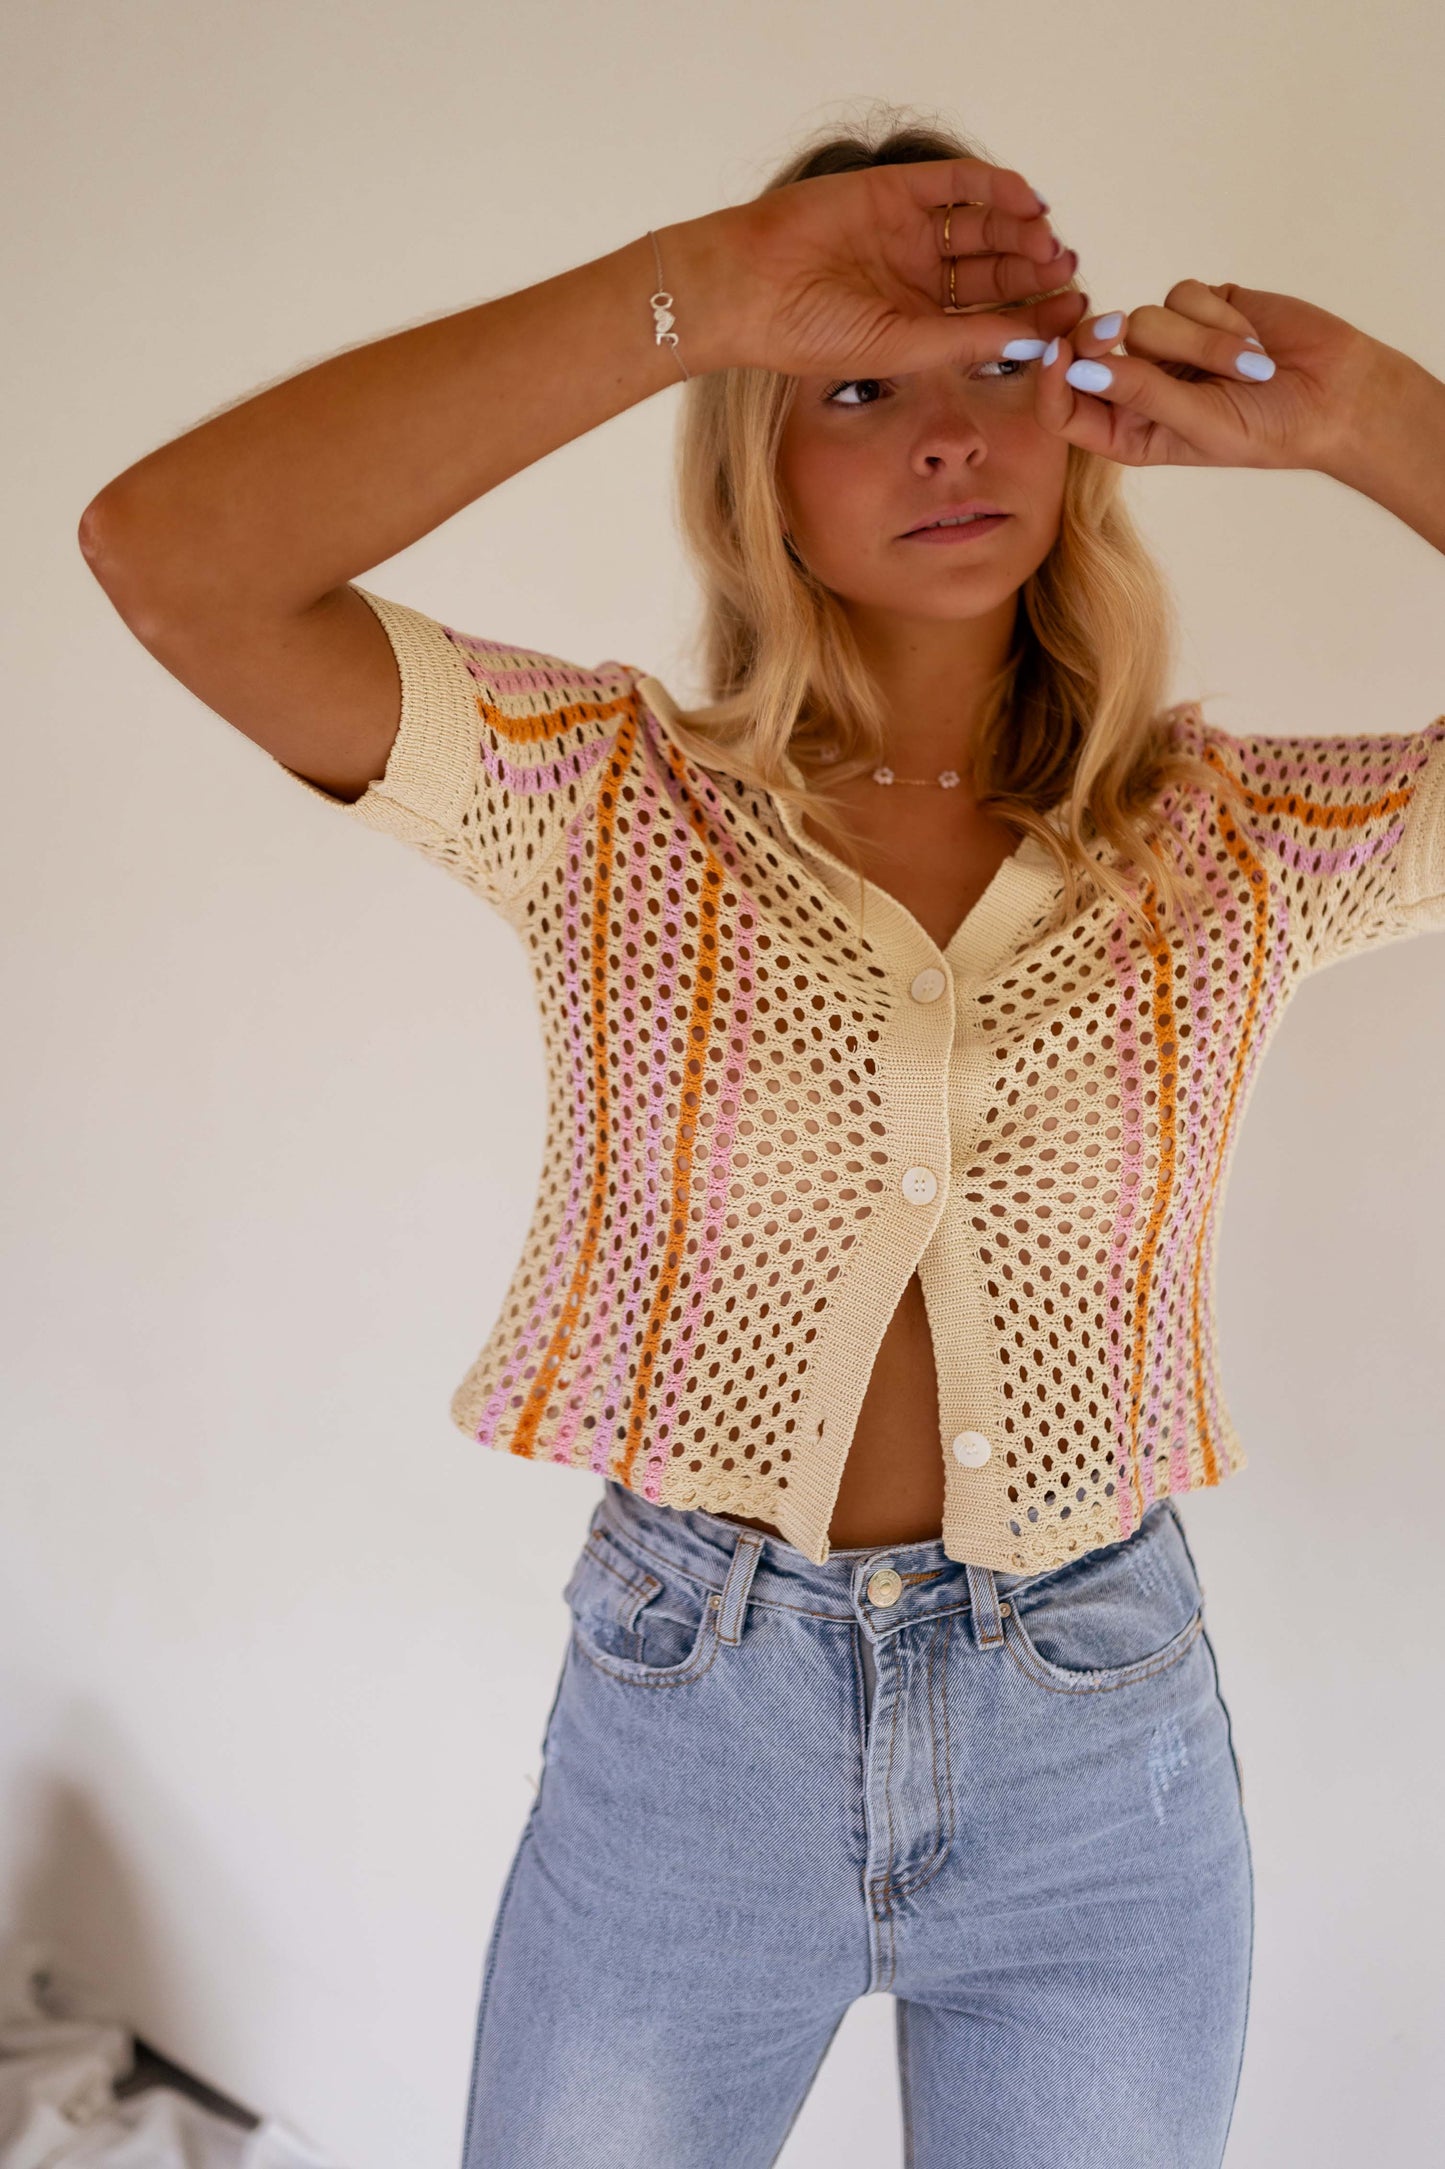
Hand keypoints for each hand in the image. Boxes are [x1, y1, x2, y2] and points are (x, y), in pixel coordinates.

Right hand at [669, 159, 1091, 379]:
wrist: (750, 286)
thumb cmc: (809, 333)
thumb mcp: (899, 347)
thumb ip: (964, 343)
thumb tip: (1032, 342)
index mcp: (917, 324)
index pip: (990, 319)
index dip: (1034, 317)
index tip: (1072, 318)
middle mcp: (918, 278)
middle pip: (994, 272)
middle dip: (1035, 273)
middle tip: (1068, 275)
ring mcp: (909, 232)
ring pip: (983, 227)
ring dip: (1021, 233)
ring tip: (1050, 244)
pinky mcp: (896, 190)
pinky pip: (957, 184)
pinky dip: (995, 187)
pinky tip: (1027, 203)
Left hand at [1035, 279, 1382, 472]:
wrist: (1335, 393)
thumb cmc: (1268, 428)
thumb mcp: (1201, 424)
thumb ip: (1141, 394)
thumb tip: (1080, 371)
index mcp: (1125, 433)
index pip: (1064, 410)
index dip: (1051, 381)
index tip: (1057, 352)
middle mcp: (1137, 388)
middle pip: (1092, 349)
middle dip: (1108, 340)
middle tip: (1119, 331)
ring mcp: (1166, 345)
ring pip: (1143, 318)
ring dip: (1196, 338)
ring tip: (1246, 366)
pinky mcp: (1198, 308)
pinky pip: (1183, 294)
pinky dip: (1218, 314)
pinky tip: (1252, 339)